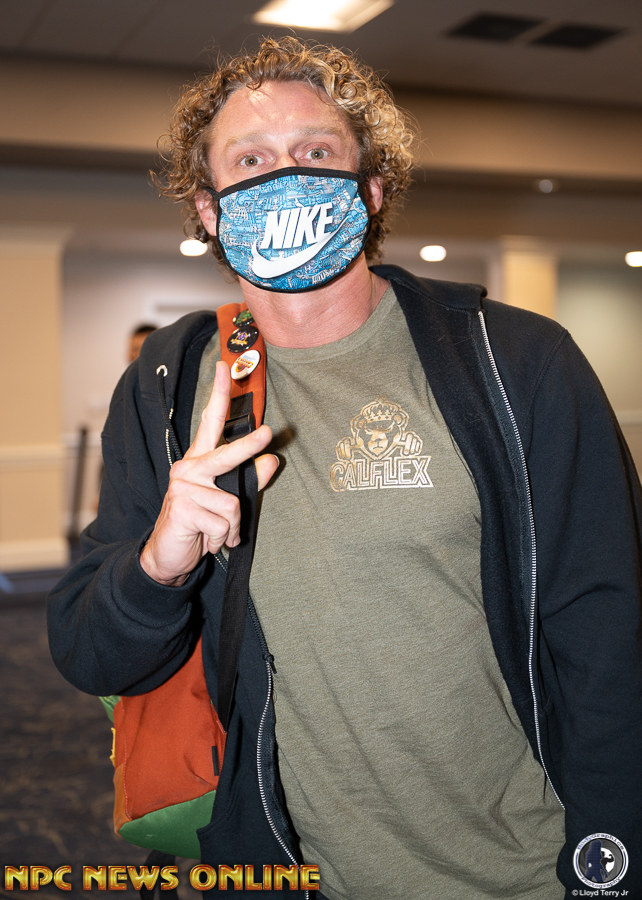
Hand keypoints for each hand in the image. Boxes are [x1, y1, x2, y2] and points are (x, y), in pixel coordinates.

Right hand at [140, 361, 277, 585]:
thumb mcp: (226, 501)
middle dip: (247, 446)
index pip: (209, 422)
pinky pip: (222, 523)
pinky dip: (221, 538)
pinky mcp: (182, 509)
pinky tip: (206, 541)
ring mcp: (183, 488)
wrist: (168, 555)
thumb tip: (272, 461)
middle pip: (225, 454)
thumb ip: (248, 480)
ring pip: (231, 503)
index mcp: (199, 462)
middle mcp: (189, 469)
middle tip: (268, 432)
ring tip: (216, 534)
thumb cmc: (198, 523)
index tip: (225, 367)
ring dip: (230, 527)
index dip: (217, 395)